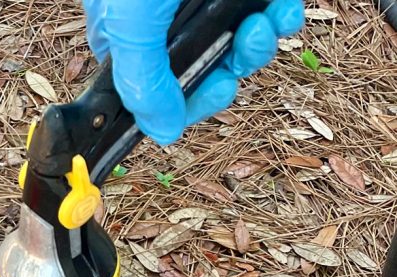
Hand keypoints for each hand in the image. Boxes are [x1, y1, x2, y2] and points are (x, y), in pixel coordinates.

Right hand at [82, 0, 304, 145]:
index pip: (152, 95)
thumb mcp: (132, 22)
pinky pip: (263, 12)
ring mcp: (199, 5)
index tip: (213, 93)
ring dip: (257, 45)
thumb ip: (142, 82)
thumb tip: (161, 133)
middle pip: (200, 73)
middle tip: (240, 54)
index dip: (185, 104)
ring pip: (234, 45)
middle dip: (228, 72)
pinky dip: (279, 16)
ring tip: (264, 24)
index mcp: (125, 38)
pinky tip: (281, 9)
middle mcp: (160, 25)